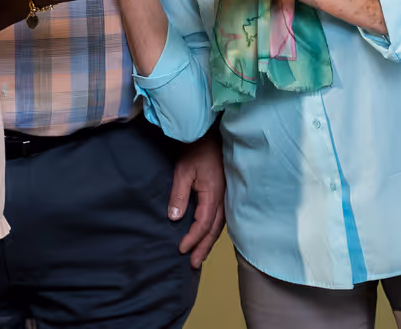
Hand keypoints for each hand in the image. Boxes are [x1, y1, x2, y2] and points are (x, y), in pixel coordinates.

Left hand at [169, 135, 226, 268]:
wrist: (212, 136)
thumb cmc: (197, 150)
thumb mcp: (183, 170)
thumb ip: (179, 194)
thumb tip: (174, 218)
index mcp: (213, 196)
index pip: (203, 224)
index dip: (193, 239)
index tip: (181, 249)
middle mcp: (223, 200)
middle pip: (214, 231)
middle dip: (203, 248)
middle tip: (193, 263)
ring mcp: (225, 198)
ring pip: (218, 227)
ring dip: (208, 242)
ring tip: (199, 255)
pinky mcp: (224, 195)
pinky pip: (220, 218)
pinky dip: (212, 231)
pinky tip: (206, 235)